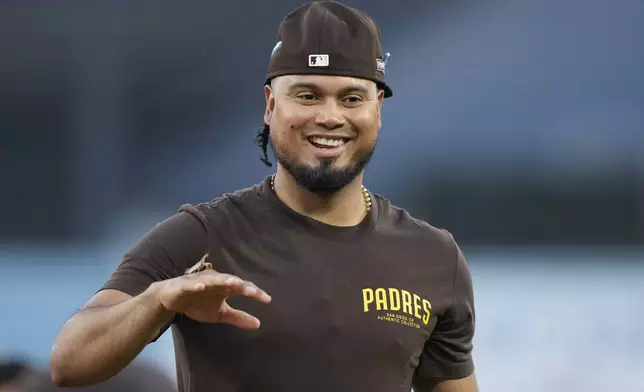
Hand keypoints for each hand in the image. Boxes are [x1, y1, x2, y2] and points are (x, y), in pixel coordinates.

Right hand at [156, 270, 270, 328]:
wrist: (171, 299)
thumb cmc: (198, 303)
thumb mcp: (220, 314)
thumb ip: (238, 317)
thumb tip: (258, 324)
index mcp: (225, 287)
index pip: (243, 288)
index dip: (255, 293)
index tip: (267, 299)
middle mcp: (215, 281)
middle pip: (231, 281)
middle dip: (241, 285)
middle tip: (253, 291)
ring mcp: (200, 281)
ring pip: (213, 280)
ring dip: (223, 280)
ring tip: (233, 283)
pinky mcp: (184, 285)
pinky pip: (191, 284)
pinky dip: (196, 285)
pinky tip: (201, 287)